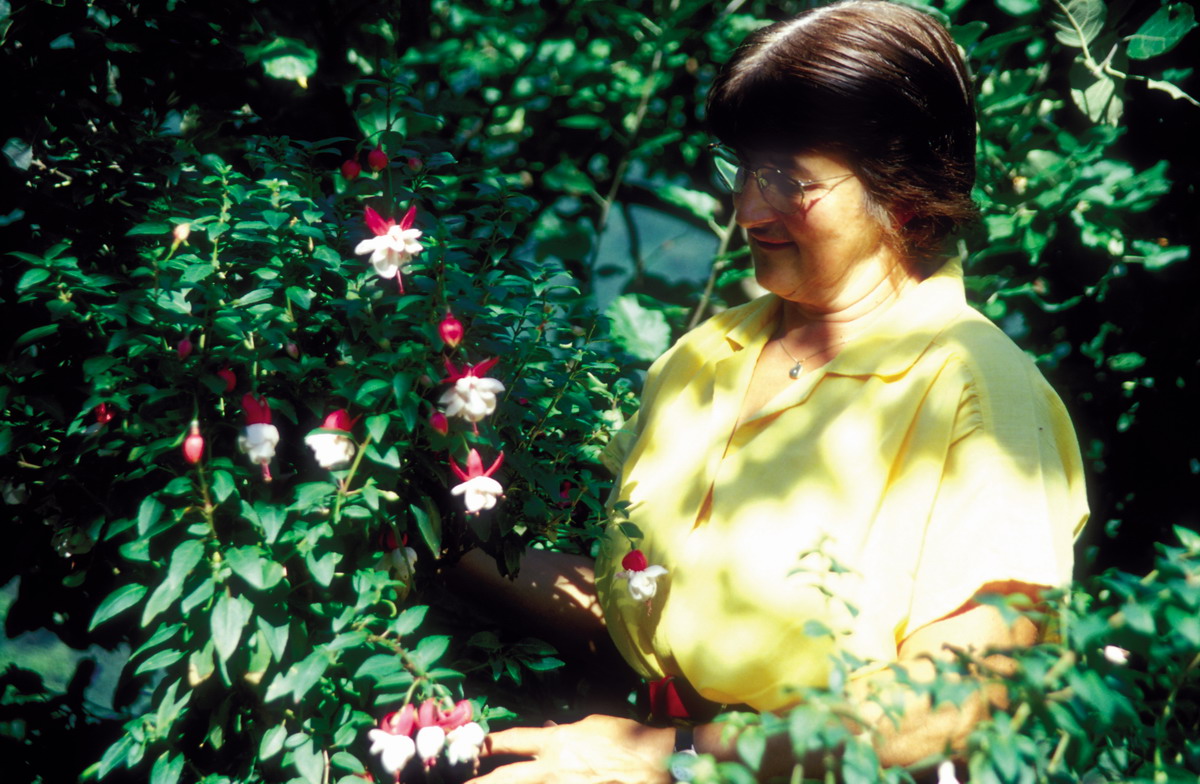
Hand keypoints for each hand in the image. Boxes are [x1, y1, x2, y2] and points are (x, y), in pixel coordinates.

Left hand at [466, 714, 675, 783]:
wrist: (658, 765)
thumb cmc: (628, 739)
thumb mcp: (593, 725)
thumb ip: (565, 729)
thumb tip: (548, 727)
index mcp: (556, 742)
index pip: (512, 741)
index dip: (487, 745)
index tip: (469, 748)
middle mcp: (552, 769)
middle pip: (504, 779)